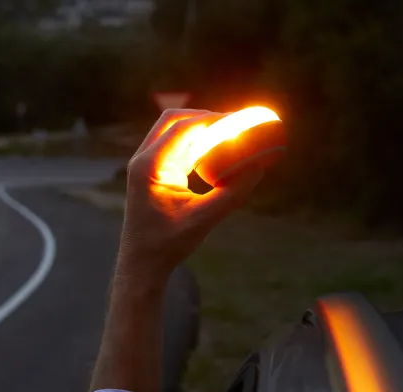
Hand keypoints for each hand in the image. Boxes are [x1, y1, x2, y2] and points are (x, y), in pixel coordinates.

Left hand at [115, 109, 279, 279]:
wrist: (142, 263)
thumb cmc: (168, 243)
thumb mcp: (205, 218)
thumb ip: (233, 191)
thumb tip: (260, 166)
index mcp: (149, 165)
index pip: (181, 127)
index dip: (211, 119)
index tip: (237, 120)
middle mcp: (143, 159)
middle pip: (173, 120)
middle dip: (203, 117)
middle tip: (233, 123)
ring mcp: (146, 165)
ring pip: (173, 132)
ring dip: (199, 130)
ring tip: (228, 134)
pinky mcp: (152, 173)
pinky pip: (175, 148)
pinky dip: (195, 145)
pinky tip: (216, 152)